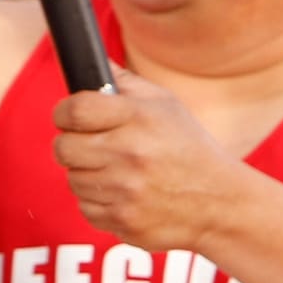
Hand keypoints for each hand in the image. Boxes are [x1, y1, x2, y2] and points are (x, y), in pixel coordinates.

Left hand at [51, 71, 239, 252]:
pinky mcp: (124, 220)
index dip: (64, 113)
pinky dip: (99, 202)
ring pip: (73, 180)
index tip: (68, 117)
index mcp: (138, 118)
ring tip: (117, 171)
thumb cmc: (188, 147)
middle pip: (63, 148)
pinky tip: (123, 194)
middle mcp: (130, 153)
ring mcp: (126, 190)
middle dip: (71, 145)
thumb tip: (88, 61)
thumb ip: (123, 81)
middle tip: (90, 145)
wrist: (219, 203)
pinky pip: (86, 208)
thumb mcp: (165, 104)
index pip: (75, 110)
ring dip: (87, 175)